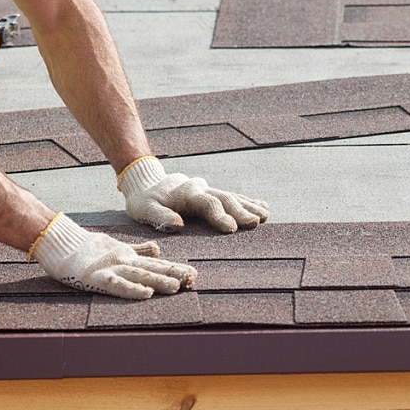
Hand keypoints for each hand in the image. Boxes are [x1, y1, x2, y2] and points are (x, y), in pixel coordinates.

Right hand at [30, 213, 196, 298]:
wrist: (60, 242)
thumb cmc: (87, 248)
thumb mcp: (118, 247)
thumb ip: (138, 250)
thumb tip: (158, 249)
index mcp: (129, 256)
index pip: (156, 263)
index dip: (175, 268)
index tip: (194, 274)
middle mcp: (124, 261)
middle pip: (153, 268)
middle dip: (174, 274)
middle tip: (193, 279)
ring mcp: (111, 268)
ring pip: (139, 274)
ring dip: (159, 280)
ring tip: (177, 286)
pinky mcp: (96, 277)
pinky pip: (117, 284)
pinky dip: (132, 289)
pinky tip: (146, 293)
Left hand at [117, 157, 269, 233]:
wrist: (145, 181)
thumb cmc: (144, 201)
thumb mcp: (144, 209)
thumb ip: (159, 217)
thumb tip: (177, 225)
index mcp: (186, 193)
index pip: (207, 203)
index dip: (220, 215)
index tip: (231, 228)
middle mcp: (200, 188)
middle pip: (225, 198)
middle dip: (241, 211)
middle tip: (256, 222)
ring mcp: (207, 189)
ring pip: (232, 196)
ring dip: (249, 206)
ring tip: (265, 215)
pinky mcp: (211, 193)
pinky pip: (232, 196)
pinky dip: (248, 201)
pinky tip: (262, 206)